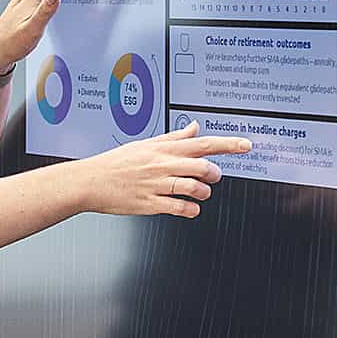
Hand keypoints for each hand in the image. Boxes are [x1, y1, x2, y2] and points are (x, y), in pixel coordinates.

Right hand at [73, 121, 251, 218]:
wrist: (90, 181)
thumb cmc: (116, 163)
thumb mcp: (145, 144)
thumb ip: (174, 137)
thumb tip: (195, 127)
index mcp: (162, 148)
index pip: (202, 143)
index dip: (228, 144)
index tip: (246, 145)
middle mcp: (162, 164)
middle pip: (203, 166)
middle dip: (214, 174)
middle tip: (212, 177)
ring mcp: (156, 185)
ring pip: (195, 188)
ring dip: (203, 193)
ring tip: (198, 194)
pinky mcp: (150, 203)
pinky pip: (180, 208)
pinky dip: (191, 210)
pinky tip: (189, 208)